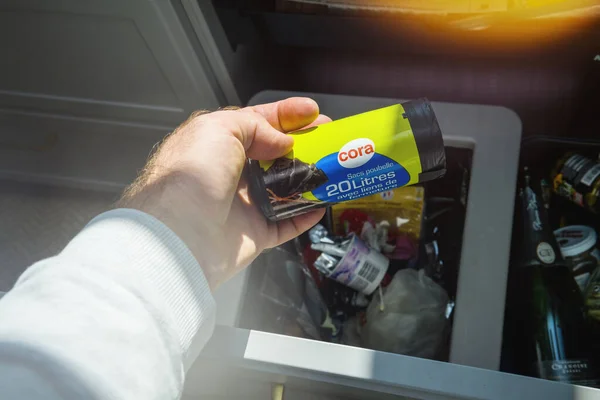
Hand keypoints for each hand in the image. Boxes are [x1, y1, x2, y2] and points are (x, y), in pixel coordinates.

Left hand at [119, 98, 330, 289]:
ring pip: (284, 188)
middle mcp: (230, 173)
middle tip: (330, 139)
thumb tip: (283, 143)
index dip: (286, 115)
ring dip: (309, 178)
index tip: (313, 111)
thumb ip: (255, 127)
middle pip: (274, 155)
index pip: (256, 123)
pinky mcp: (255, 234)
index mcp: (217, 144)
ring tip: (333, 167)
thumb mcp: (219, 129)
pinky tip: (323, 203)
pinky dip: (306, 214)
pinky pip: (287, 223)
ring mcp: (243, 205)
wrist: (182, 232)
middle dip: (303, 144)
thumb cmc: (194, 174)